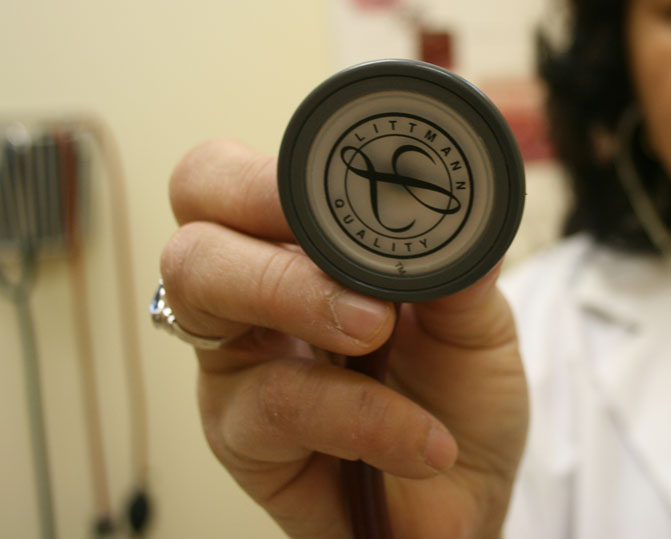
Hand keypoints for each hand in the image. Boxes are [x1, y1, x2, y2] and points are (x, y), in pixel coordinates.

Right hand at [159, 139, 528, 537]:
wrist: (468, 496)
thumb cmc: (458, 398)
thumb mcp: (475, 324)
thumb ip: (462, 270)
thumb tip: (469, 215)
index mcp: (295, 250)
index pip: (230, 182)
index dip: (265, 175)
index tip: (343, 183)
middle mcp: (249, 299)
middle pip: (194, 231)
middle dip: (264, 222)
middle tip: (350, 262)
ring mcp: (237, 366)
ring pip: (201, 295)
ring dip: (297, 298)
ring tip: (377, 331)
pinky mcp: (243, 438)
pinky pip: (276, 405)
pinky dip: (362, 416)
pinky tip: (424, 440)